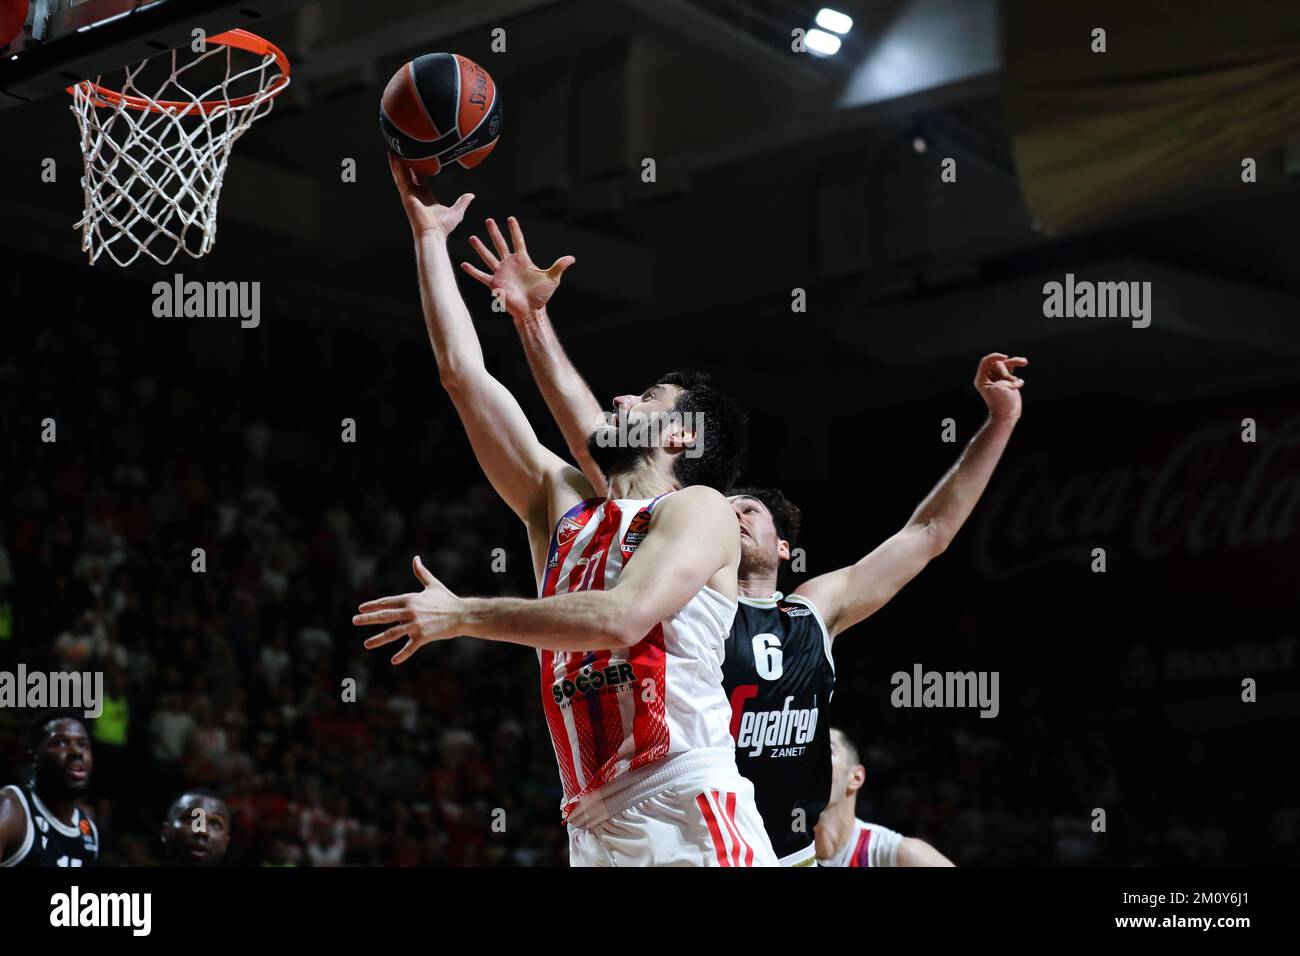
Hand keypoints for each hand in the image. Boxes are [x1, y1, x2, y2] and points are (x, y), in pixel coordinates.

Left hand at [353, 556, 461, 663]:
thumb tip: (416, 558)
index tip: (361, 608)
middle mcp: (410, 612)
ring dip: (378, 639)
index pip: (387, 602)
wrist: (462, 614)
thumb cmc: (446, 599)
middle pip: (385, 616)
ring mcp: (416, 625)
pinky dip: (402, 654)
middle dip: (368, 619)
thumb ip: (421, 573)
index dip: (373, 605)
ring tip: (366, 644)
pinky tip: (393, 660)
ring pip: (393, 633)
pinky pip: (410, 647)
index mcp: (410, 599)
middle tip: (354, 620)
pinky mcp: (423, 637)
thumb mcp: (433, 585)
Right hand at [387, 153, 472, 239]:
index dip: (418, 167)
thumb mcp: (456, 211)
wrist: (434, 234)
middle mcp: (416, 194)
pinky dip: (397, 169)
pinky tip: (394, 158)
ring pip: (401, 174)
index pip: (420, 177)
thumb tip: (471, 196)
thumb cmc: (442, 227)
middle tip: (402, 149)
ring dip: (397, 163)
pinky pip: (400, 179)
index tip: (417, 157)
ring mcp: (409, 194)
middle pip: (408, 174)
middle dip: (405, 162)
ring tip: (393, 150)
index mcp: (425, 195)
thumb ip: (462, 202)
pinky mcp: (406, 195)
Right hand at [460, 215, 574, 318]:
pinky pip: (481, 275)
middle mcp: (509, 264)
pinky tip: (463, 264)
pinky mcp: (494, 283)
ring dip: (480, 248)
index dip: (515, 230)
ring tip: (472, 237)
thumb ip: (559, 266)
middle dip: (495, 232)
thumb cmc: (541, 296)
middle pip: (500, 244)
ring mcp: (501, 273)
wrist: (531, 311)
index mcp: (523, 260)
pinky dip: (473, 271)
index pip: (518, 241)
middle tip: (488, 220)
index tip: (510, 218)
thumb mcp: (552, 278)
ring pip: (488, 256)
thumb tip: (572, 258)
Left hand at [974, 353, 1027, 420]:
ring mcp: (999, 380)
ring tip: (1024, 362)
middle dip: (1006, 369)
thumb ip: (1003, 374)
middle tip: (1009, 381)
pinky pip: (1013, 373)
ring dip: (1015, 362)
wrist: (1008, 415)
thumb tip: (1010, 373)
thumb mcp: (1000, 387)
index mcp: (982, 379)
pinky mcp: (1008, 382)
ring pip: (1007, 365)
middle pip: (998, 363)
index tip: (1005, 358)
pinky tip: (1018, 385)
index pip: (986, 361)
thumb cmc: (1002, 403)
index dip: (995, 356)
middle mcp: (989, 378)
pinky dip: (1018, 378)